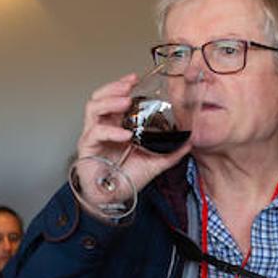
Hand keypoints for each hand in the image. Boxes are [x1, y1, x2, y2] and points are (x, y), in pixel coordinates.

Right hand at [73, 74, 190, 213]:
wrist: (111, 199)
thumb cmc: (125, 179)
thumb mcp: (155, 161)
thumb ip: (171, 151)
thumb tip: (189, 141)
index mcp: (116, 125)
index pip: (114, 97)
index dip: (122, 85)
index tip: (136, 78)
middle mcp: (103, 127)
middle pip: (100, 97)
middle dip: (114, 87)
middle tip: (128, 85)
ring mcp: (93, 136)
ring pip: (93, 108)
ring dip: (110, 102)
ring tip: (125, 102)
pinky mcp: (87, 149)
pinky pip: (96, 133)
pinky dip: (111, 131)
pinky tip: (125, 134)